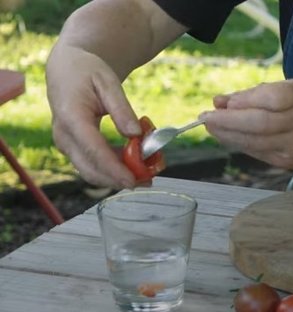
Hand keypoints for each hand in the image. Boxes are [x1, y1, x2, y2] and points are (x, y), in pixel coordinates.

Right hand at [47, 44, 139, 187]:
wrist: (67, 70)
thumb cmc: (87, 73)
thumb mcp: (108, 83)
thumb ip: (122, 109)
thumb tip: (136, 134)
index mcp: (71, 116)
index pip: (93, 149)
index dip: (114, 168)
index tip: (133, 180)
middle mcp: (64, 135)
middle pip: (90, 169)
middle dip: (119, 179)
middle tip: (148, 180)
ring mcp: (66, 145)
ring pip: (92, 172)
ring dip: (119, 177)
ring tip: (148, 172)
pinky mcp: (73, 149)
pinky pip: (93, 166)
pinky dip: (114, 169)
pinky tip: (136, 164)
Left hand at [205, 79, 292, 168]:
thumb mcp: (283, 89)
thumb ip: (251, 94)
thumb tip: (218, 102)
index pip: (271, 99)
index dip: (245, 101)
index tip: (224, 102)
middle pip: (260, 124)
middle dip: (228, 122)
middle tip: (206, 118)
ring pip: (255, 142)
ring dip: (227, 135)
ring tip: (211, 127)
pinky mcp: (287, 161)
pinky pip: (256, 152)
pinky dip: (238, 143)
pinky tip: (226, 136)